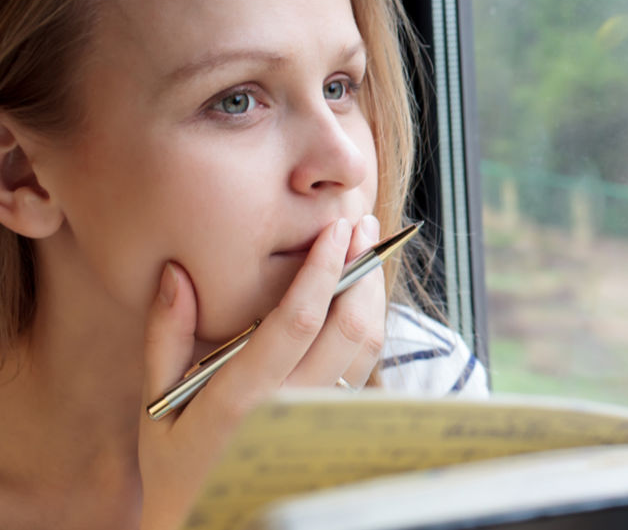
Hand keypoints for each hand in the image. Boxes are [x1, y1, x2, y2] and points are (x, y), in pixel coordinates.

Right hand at [136, 215, 385, 529]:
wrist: (211, 522)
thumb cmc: (177, 460)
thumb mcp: (156, 401)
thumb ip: (165, 335)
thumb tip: (177, 272)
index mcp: (241, 397)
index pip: (299, 320)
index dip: (324, 269)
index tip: (337, 228)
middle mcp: (292, 407)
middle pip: (350, 328)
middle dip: (362, 268)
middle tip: (361, 223)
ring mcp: (322, 419)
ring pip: (368, 347)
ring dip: (374, 293)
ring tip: (366, 250)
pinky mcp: (338, 424)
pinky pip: (365, 367)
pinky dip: (369, 324)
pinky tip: (360, 296)